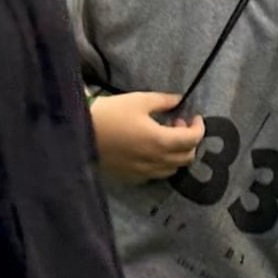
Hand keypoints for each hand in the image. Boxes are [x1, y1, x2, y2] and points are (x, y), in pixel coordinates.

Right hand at [90, 91, 204, 182]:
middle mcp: (156, 161)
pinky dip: (161, 162)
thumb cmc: (109, 114)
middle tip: (177, 123)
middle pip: (187, 157)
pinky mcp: (132, 178)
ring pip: (173, 168)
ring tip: (164, 136)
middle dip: (189, 140)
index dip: (199, 127)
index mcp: (161, 141)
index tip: (194, 117)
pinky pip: (156, 174)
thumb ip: (163, 101)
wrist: (78, 135)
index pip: (193, 139)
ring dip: (176, 153)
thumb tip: (179, 100)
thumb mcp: (138, 101)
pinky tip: (149, 149)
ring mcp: (144, 172)